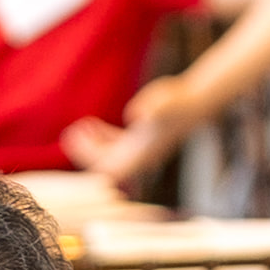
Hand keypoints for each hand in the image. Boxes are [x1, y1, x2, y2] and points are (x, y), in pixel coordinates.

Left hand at [67, 80, 200, 186]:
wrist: (197, 102)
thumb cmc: (180, 101)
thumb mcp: (162, 101)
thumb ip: (150, 108)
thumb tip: (134, 115)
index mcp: (141, 154)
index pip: (107, 168)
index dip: (88, 157)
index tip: (75, 137)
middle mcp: (141, 158)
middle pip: (105, 168)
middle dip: (86, 153)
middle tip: (71, 133)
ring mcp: (142, 152)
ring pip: (110, 159)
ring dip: (93, 147)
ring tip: (81, 127)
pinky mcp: (143, 143)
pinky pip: (117, 150)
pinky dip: (103, 140)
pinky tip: (94, 125)